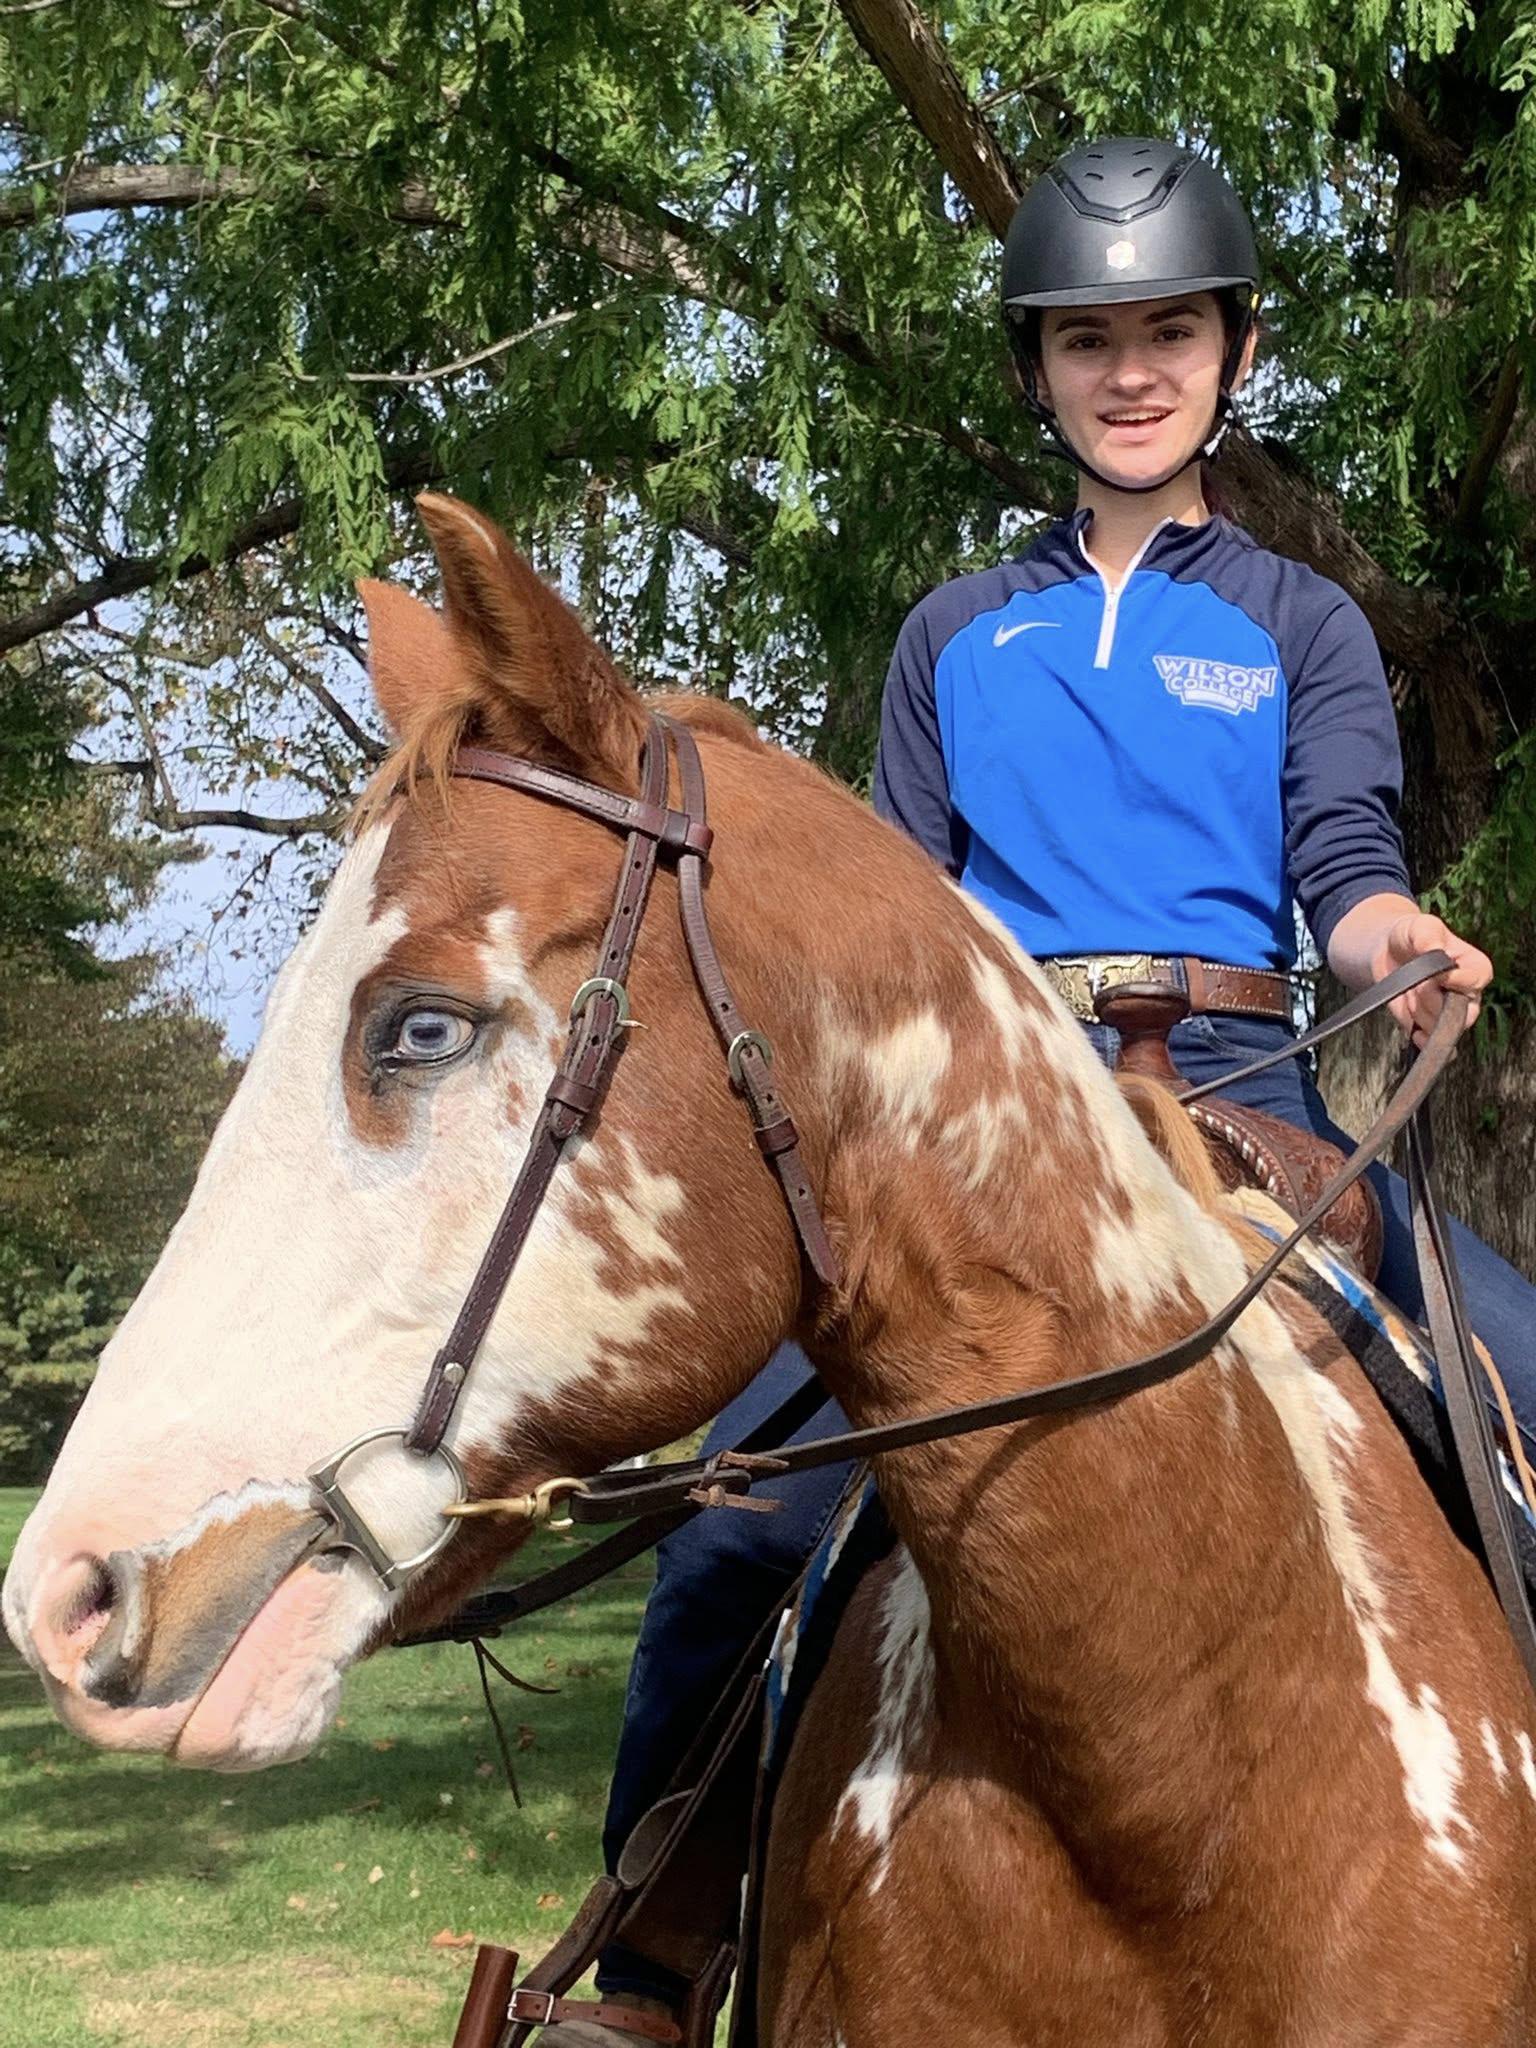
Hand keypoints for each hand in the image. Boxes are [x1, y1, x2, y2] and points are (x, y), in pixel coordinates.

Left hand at [1371, 912, 1491, 1048]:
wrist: (1388, 952)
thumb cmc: (1412, 936)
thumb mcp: (1420, 926)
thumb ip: (1428, 936)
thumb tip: (1433, 948)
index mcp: (1475, 967)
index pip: (1476, 980)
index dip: (1454, 980)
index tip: (1436, 975)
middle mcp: (1468, 994)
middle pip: (1463, 1013)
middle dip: (1432, 999)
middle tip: (1416, 985)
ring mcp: (1450, 1014)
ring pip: (1440, 1026)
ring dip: (1419, 1012)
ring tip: (1409, 992)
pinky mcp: (1430, 1026)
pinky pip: (1433, 1043)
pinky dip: (1423, 1041)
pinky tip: (1415, 1033)